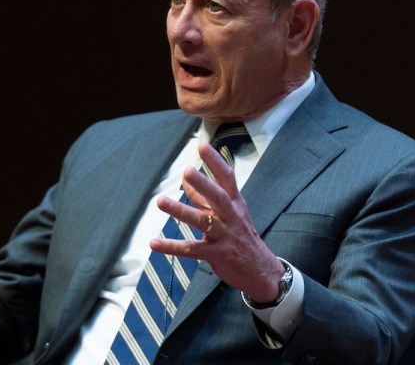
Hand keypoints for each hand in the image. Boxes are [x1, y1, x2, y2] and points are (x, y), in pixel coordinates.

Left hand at [150, 143, 283, 302]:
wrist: (261, 270)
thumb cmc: (241, 235)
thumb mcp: (229, 213)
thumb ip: (205, 197)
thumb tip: (186, 180)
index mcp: (235, 203)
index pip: (227, 178)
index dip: (215, 161)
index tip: (203, 146)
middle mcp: (231, 216)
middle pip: (218, 197)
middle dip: (204, 183)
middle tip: (188, 171)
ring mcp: (224, 236)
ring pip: (202, 221)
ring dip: (180, 211)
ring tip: (160, 201)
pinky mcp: (216, 254)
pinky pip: (191, 249)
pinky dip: (172, 247)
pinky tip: (153, 244)